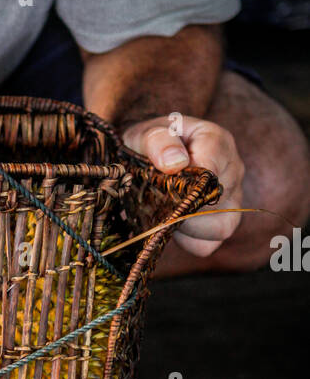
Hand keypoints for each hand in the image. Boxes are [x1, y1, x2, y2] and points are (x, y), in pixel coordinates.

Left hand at [121, 114, 244, 256]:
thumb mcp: (146, 133)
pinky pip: (208, 244)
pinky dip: (187, 241)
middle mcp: (233, 170)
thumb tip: (175, 164)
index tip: (163, 182)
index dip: (186, 184)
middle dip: (183, 207)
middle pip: (217, 203)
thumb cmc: (151, 142)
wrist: (150, 153)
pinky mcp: (222, 224)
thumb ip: (158, 141)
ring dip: (187, 228)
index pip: (212, 171)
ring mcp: (233, 199)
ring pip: (221, 228)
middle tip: (156, 199)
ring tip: (165, 212)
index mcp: (217, 142)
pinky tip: (172, 224)